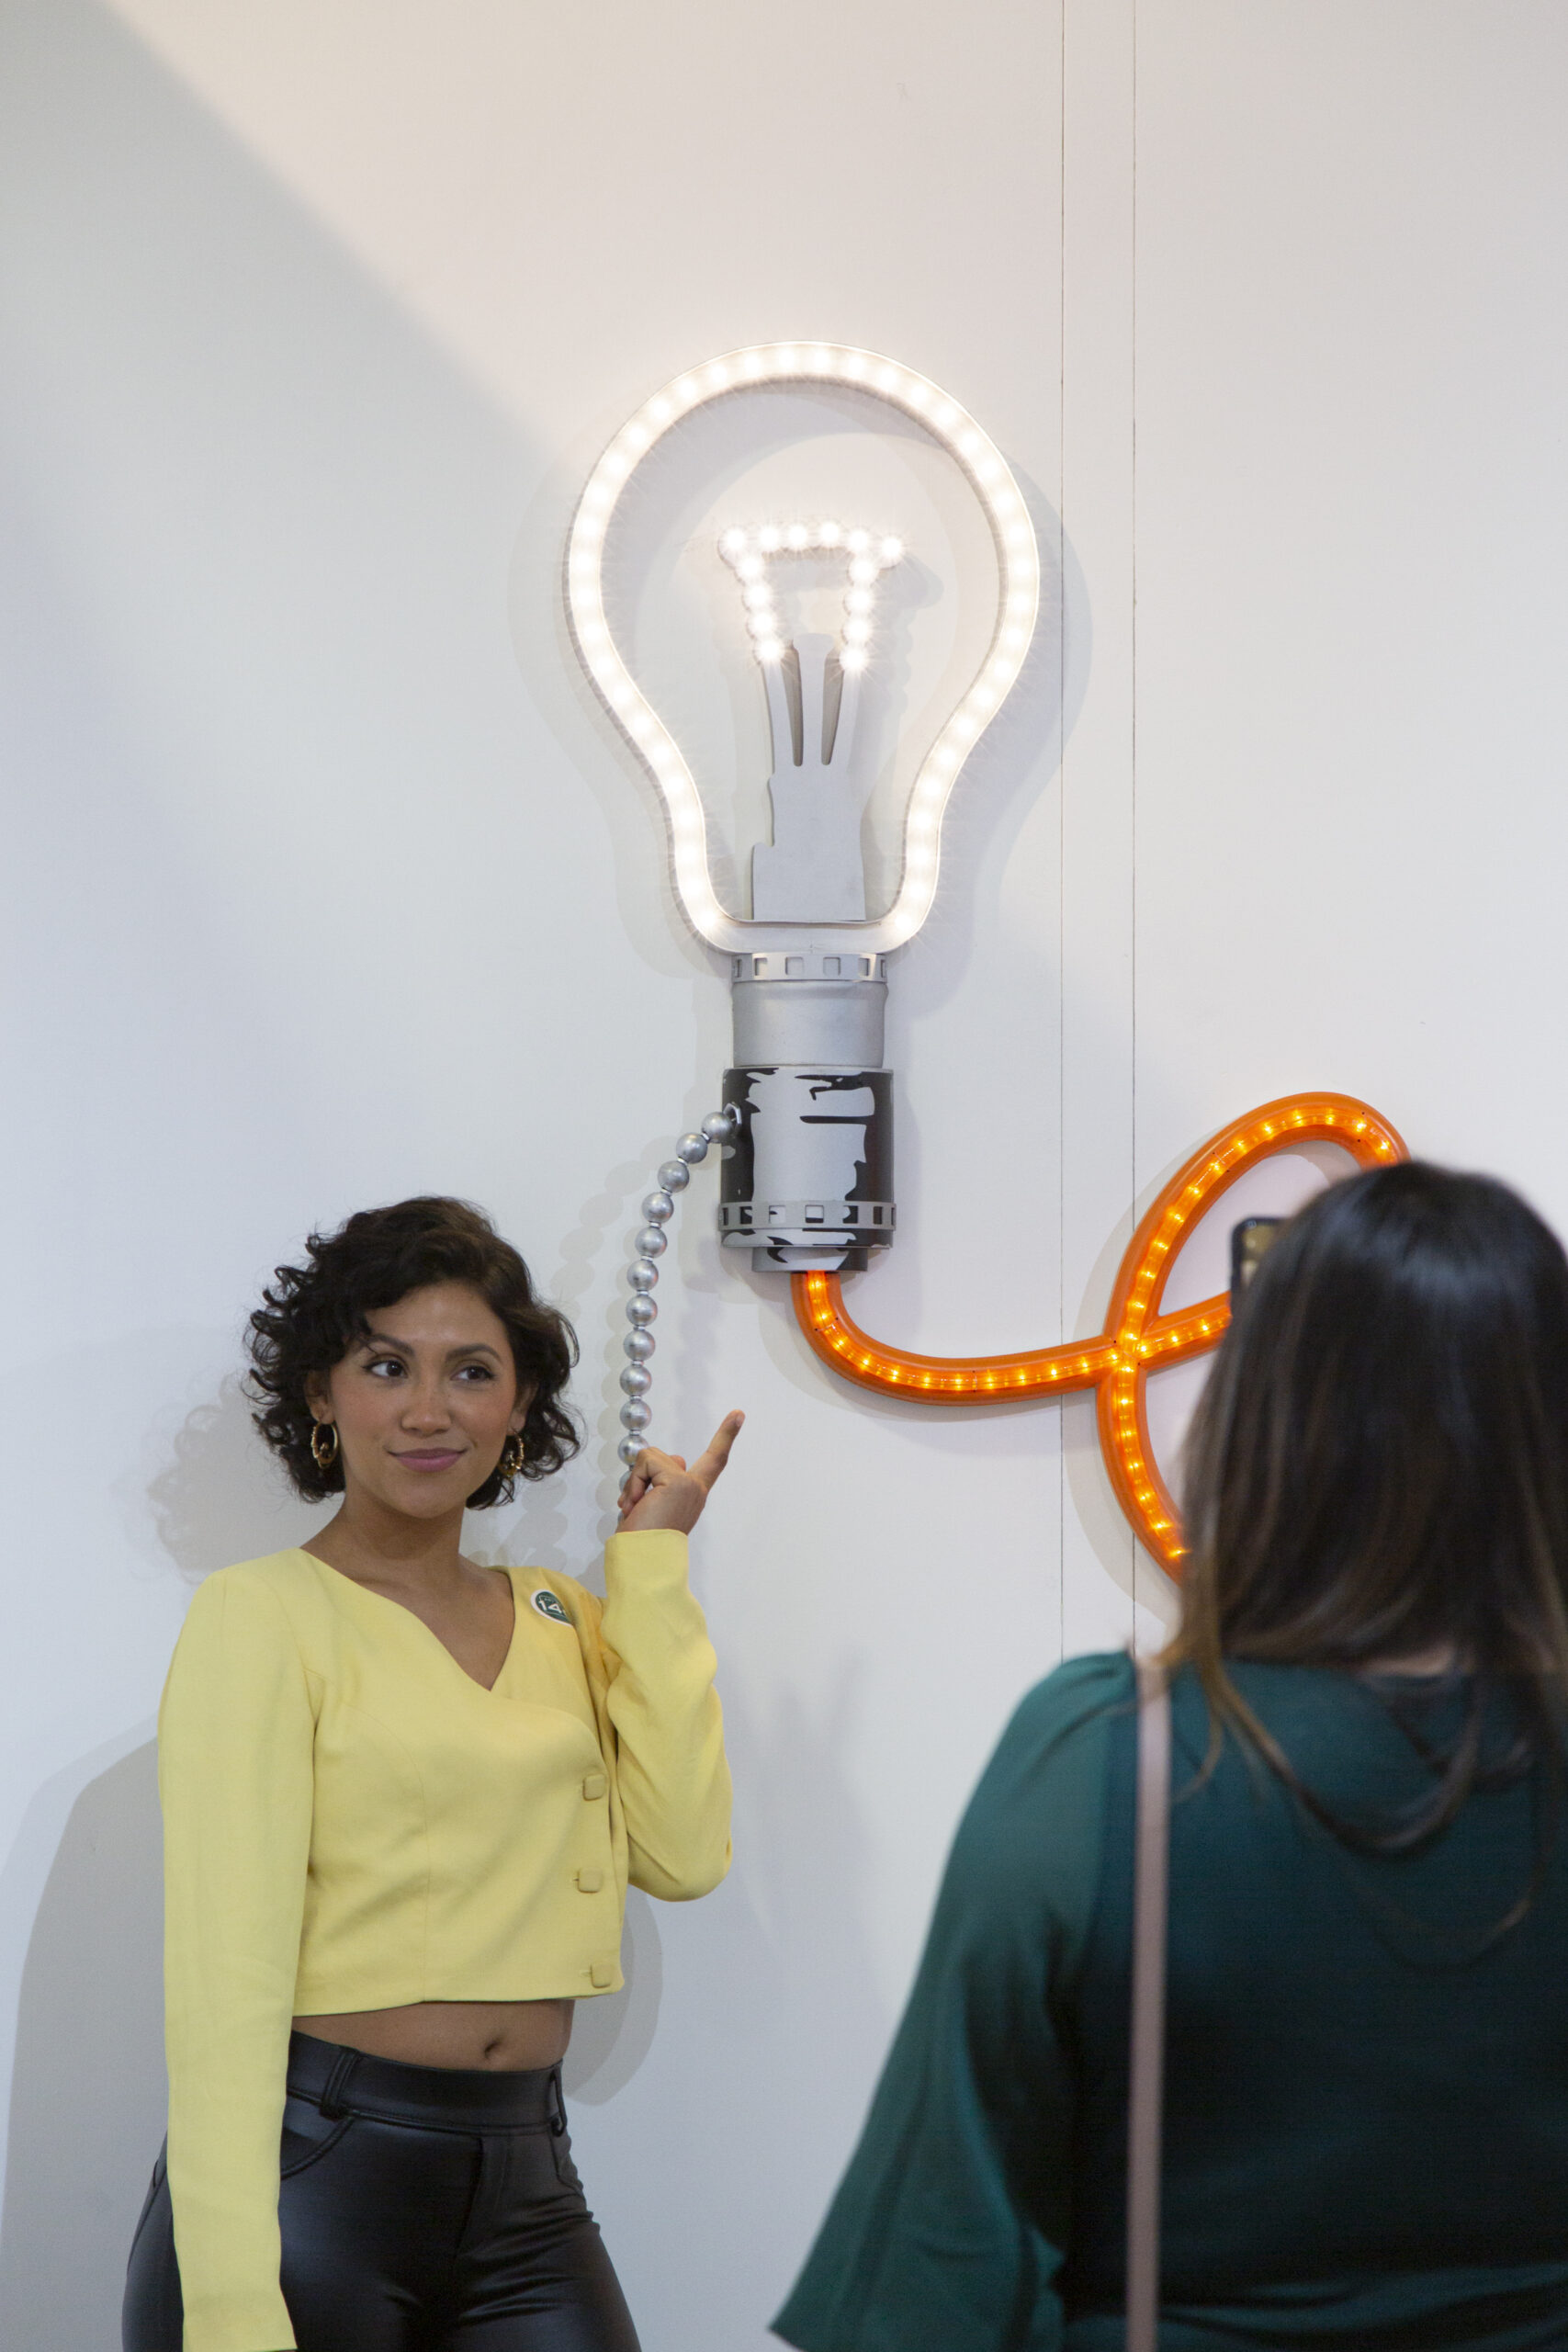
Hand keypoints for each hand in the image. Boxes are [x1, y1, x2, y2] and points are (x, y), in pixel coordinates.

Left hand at [617, 1411, 743, 1534]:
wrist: (643, 1560)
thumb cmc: (642, 1540)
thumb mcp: (653, 1507)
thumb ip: (659, 1485)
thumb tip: (664, 1468)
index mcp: (693, 1495)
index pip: (713, 1461)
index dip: (726, 1436)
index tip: (738, 1413)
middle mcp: (695, 1488)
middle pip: (666, 1458)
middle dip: (641, 1476)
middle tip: (636, 1507)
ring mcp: (689, 1484)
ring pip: (650, 1458)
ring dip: (634, 1482)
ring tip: (636, 1508)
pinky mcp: (678, 1481)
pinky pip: (645, 1462)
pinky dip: (634, 1482)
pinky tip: (637, 1505)